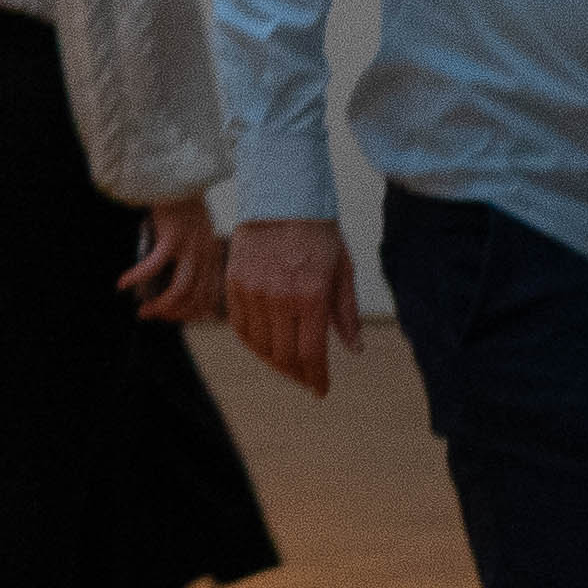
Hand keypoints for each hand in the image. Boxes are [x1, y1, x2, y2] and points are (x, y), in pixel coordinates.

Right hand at [120, 196, 225, 323]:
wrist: (176, 175)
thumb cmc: (180, 201)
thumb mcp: (196, 231)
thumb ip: (192, 252)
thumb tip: (171, 276)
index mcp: (212, 255)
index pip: (208, 297)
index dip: (189, 313)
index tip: (169, 316)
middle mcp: (206, 255)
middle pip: (195, 298)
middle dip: (173, 314)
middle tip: (151, 315)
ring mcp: (191, 247)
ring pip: (180, 290)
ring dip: (161, 305)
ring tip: (144, 310)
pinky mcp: (172, 238)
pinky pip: (154, 266)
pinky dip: (138, 277)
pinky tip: (123, 282)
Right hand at [224, 218, 358, 393]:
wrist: (281, 197)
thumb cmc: (318, 233)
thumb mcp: (342, 271)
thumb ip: (347, 313)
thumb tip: (354, 349)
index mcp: (311, 297)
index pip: (310, 354)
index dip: (316, 378)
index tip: (321, 389)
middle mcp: (278, 298)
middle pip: (284, 355)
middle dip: (297, 374)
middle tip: (306, 379)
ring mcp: (252, 290)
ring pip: (259, 344)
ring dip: (273, 361)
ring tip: (286, 365)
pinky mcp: (233, 281)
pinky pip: (238, 324)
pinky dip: (251, 342)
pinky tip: (262, 345)